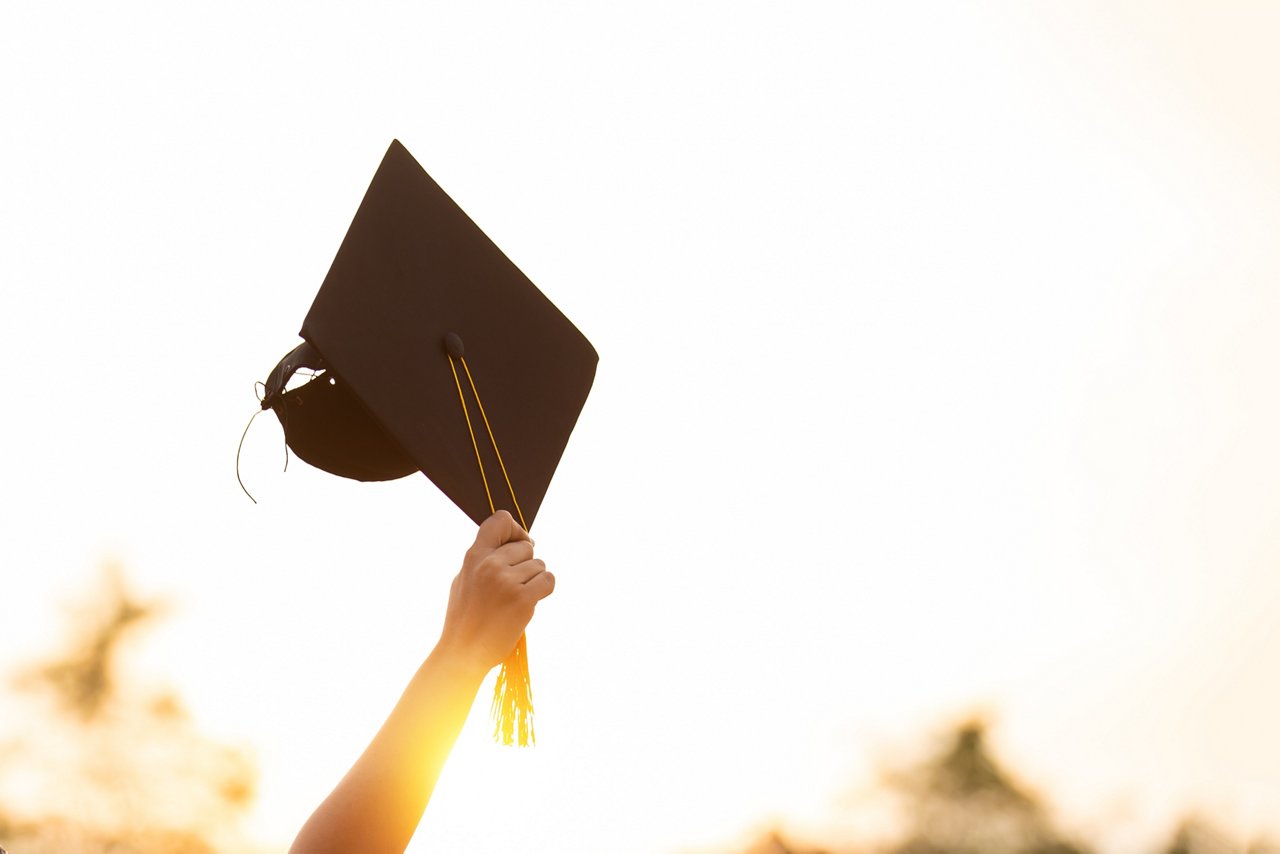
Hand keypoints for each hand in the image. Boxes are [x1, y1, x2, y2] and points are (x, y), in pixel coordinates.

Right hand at [436, 510, 554, 674]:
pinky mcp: (522, 599)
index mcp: (474, 556)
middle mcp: (489, 564)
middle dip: (525, 565)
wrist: (463, 652)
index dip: (515, 530)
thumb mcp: (465, 579)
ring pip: (540, 565)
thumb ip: (484, 558)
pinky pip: (548, 581)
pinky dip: (543, 590)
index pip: (500, 520)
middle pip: (527, 547)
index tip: (517, 546)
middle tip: (511, 587)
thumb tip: (510, 543)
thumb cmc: (465, 618)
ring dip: (534, 581)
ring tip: (514, 599)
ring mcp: (506, 581)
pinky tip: (528, 603)